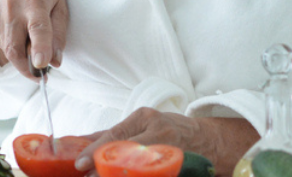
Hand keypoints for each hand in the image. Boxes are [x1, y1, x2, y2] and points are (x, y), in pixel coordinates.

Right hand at [0, 0, 68, 78]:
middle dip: (26, 68)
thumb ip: (59, 33)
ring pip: (6, 48)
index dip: (40, 48)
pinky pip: (0, 42)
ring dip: (20, 58)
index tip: (42, 66)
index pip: (37, 28)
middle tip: (40, 77)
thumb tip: (56, 62)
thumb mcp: (60, 4)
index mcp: (35, 1)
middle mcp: (12, 8)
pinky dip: (12, 47)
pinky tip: (20, 37)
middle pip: (15, 47)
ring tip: (33, 52)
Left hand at [74, 108, 258, 175]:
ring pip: (139, 170)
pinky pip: (154, 175)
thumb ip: (115, 133)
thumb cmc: (173, 131)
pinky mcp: (175, 170)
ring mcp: (170, 156)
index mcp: (148, 119)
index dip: (97, 151)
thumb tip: (82, 141)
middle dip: (105, 169)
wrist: (211, 142)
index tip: (80, 164)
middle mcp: (160, 136)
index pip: (117, 135)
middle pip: (127, 155)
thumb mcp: (144, 123)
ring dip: (118, 175)